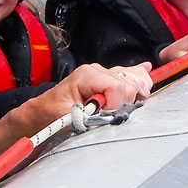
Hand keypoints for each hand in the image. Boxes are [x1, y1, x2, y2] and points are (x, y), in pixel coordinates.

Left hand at [0, 62, 151, 156]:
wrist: (43, 111)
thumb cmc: (50, 112)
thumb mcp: (61, 116)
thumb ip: (82, 114)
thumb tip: (103, 114)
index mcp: (87, 75)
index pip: (117, 86)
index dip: (114, 105)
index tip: (104, 116)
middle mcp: (98, 71)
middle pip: (129, 84)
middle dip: (124, 102)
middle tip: (108, 113)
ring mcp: (105, 75)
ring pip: (135, 79)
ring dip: (133, 95)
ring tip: (121, 106)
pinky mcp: (110, 80)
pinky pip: (133, 74)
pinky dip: (140, 80)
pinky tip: (145, 81)